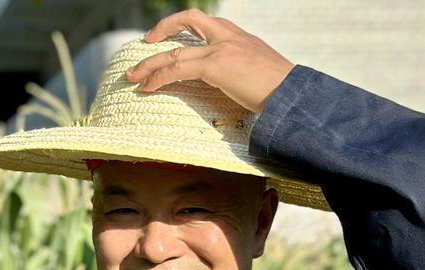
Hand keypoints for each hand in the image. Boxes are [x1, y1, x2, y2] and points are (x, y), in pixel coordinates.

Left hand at [124, 10, 293, 114]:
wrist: (291, 93)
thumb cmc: (279, 90)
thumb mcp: (257, 72)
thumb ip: (240, 70)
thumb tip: (231, 84)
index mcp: (237, 35)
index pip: (204, 23)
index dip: (181, 26)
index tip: (167, 38)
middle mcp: (226, 35)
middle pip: (187, 22)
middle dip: (161, 33)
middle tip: (144, 48)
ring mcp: (220, 49)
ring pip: (176, 51)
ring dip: (150, 64)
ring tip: (133, 77)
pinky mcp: (216, 66)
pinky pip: (178, 68)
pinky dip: (159, 78)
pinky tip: (147, 87)